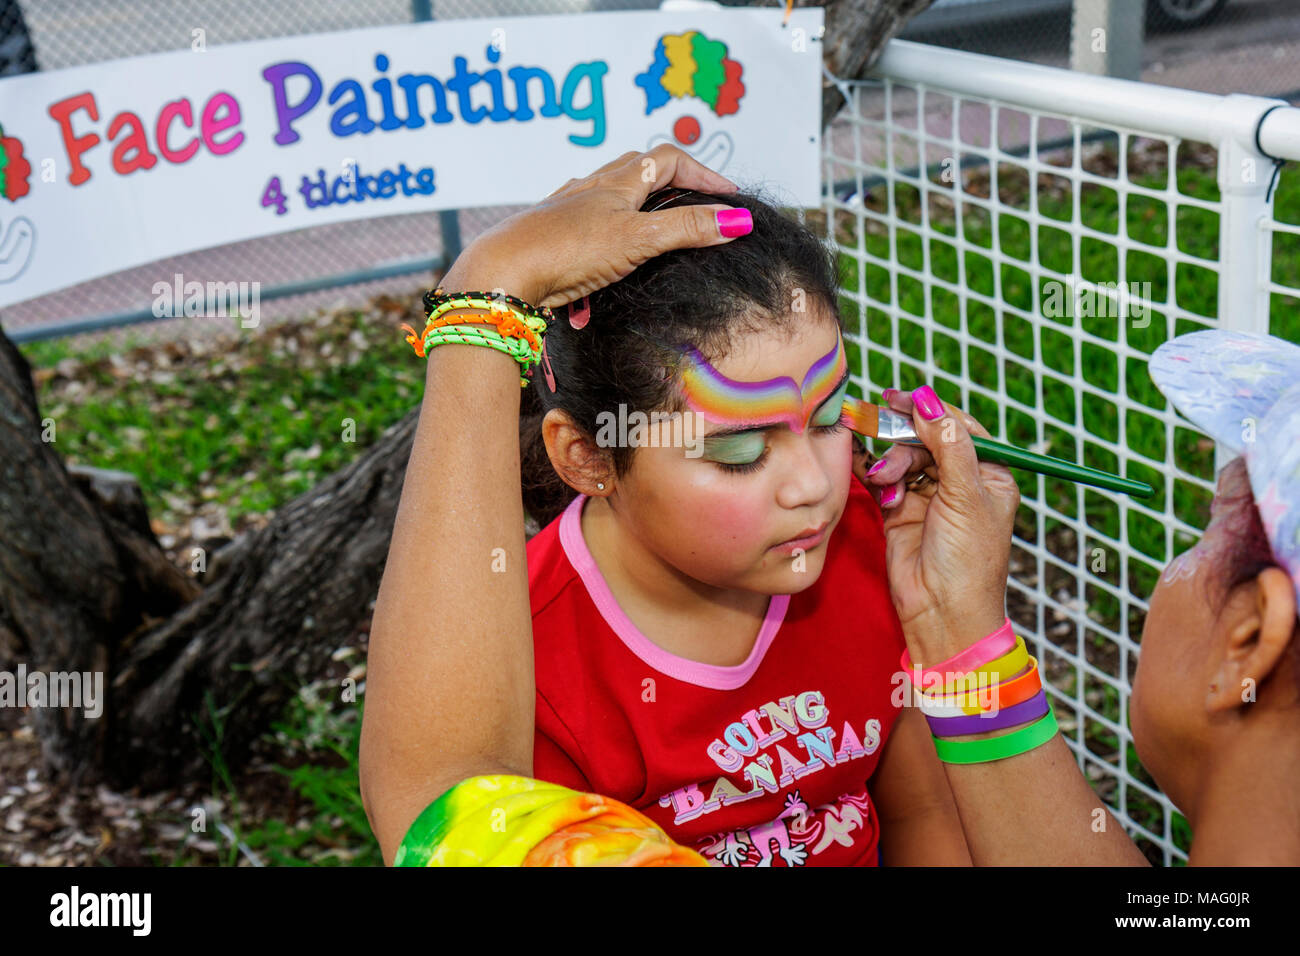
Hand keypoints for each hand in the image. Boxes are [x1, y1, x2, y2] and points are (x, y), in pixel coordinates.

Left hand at [443, 144, 746, 307]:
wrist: (503, 272)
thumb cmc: (566, 249)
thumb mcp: (638, 238)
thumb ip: (687, 230)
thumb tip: (736, 220)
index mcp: (617, 182)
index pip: (669, 160)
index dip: (703, 174)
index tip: (729, 197)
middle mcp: (591, 189)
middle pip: (639, 171)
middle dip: (673, 185)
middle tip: (698, 206)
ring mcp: (568, 213)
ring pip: (611, 202)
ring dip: (639, 216)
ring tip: (657, 237)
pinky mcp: (551, 240)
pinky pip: (587, 237)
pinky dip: (606, 250)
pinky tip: (603, 273)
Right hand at [860, 387, 1020, 666]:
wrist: (941, 613)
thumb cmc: (968, 561)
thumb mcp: (966, 495)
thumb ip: (947, 444)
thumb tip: (928, 401)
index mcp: (990, 474)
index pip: (959, 428)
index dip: (931, 411)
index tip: (901, 399)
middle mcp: (960, 482)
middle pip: (926, 439)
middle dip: (905, 439)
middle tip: (882, 431)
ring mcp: (929, 496)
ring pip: (903, 457)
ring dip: (892, 463)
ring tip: (886, 479)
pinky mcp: (900, 511)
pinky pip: (886, 480)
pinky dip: (880, 479)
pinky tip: (880, 487)